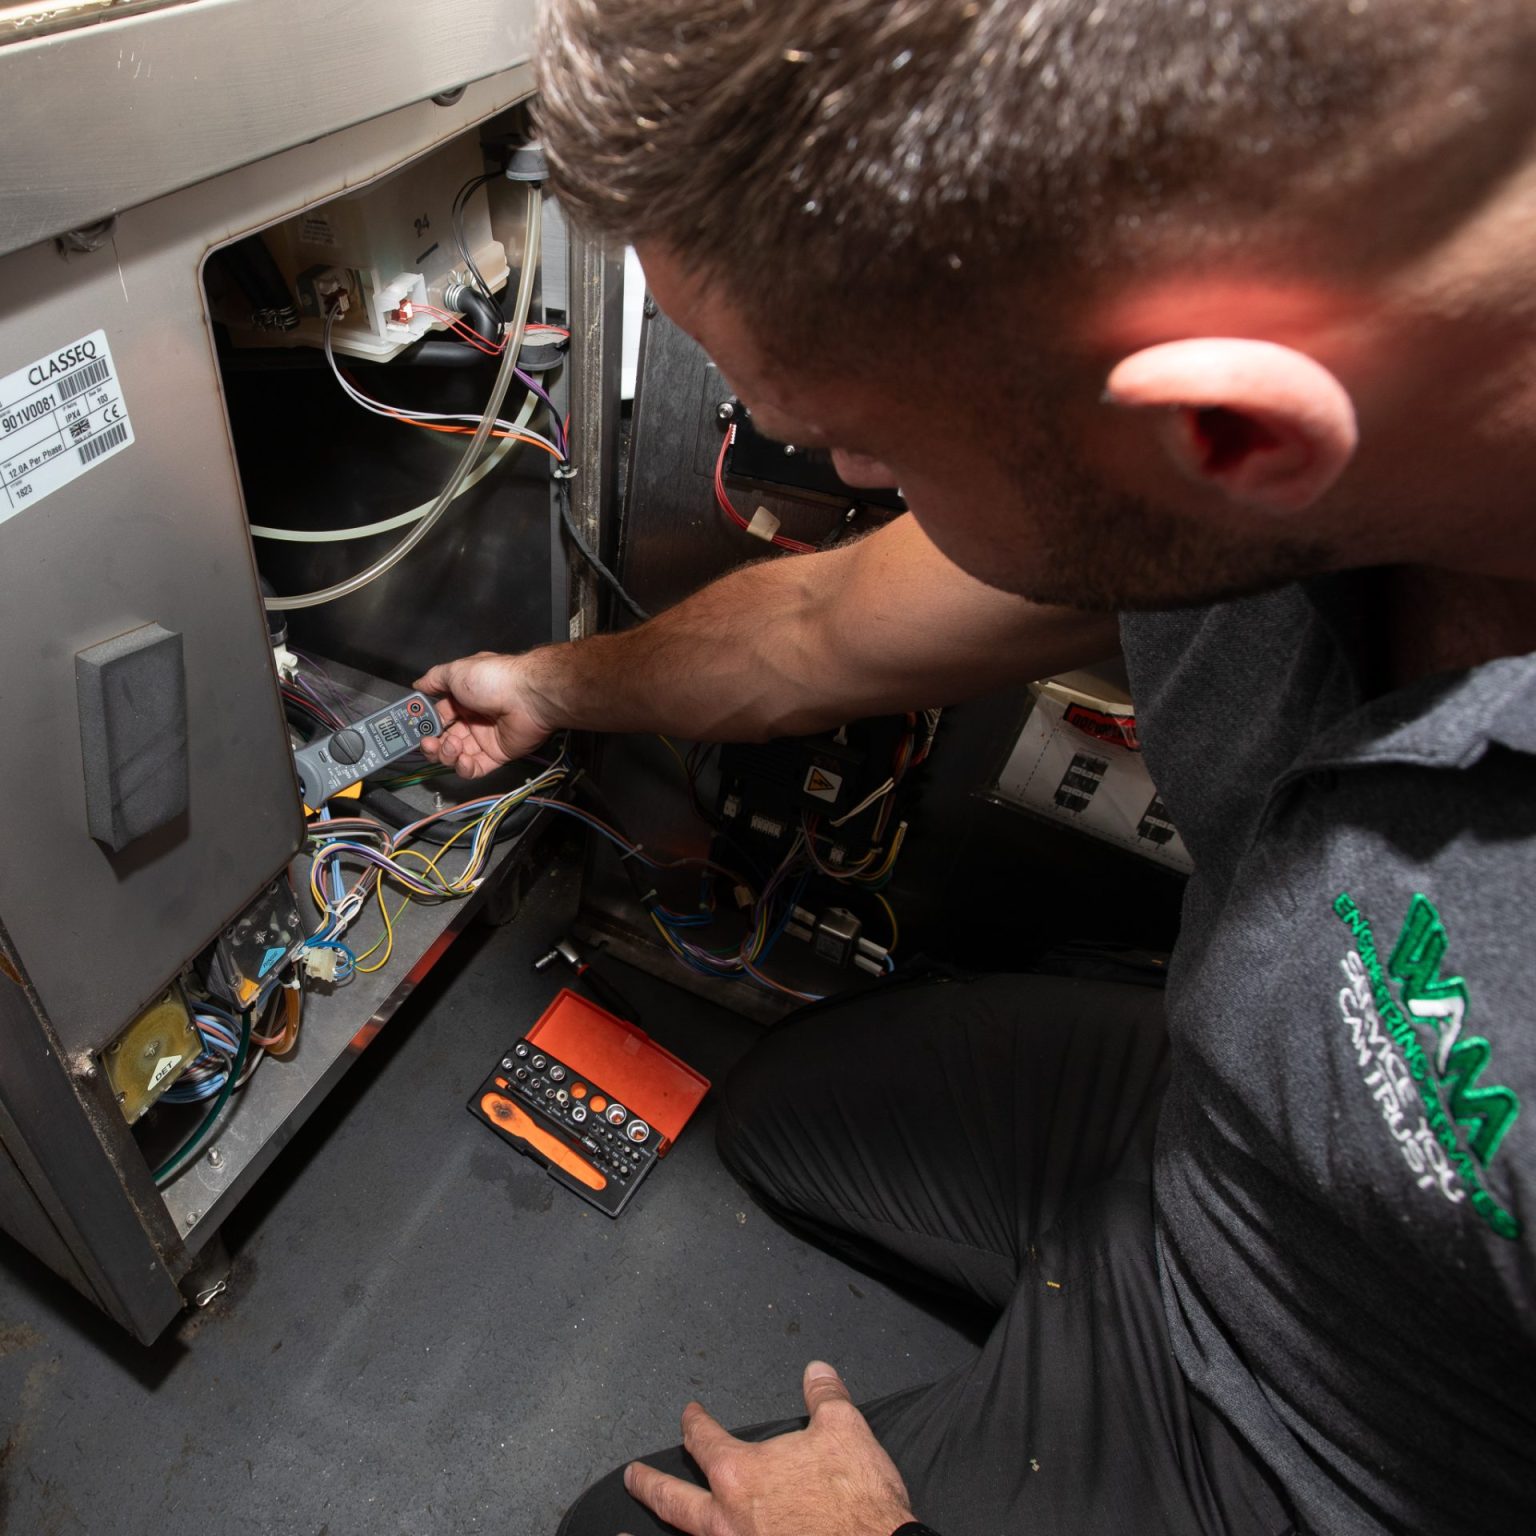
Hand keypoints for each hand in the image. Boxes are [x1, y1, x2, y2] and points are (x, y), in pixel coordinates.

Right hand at [412, 651, 553, 777]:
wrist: (527, 696)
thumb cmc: (493, 679)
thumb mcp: (456, 671)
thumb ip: (435, 679)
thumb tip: (418, 684)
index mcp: (463, 698)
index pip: (439, 716)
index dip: (426, 724)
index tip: (416, 729)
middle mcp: (473, 718)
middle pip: (445, 738)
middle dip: (433, 744)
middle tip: (429, 743)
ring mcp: (485, 737)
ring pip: (456, 755)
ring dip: (447, 754)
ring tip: (452, 746)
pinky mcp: (497, 754)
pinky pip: (475, 768)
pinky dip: (465, 768)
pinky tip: (462, 760)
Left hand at [623, 1361, 913, 1535]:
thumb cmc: (858, 1504)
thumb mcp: (846, 1432)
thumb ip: (825, 1398)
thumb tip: (816, 1370)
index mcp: (741, 1474)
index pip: (705, 1440)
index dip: (695, 1424)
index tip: (689, 1414)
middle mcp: (725, 1519)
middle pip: (673, 1499)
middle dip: (650, 1484)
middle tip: (632, 1476)